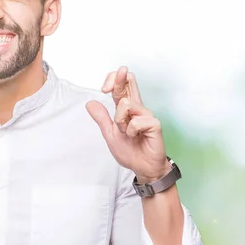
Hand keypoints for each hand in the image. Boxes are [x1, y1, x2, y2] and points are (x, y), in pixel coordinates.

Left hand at [86, 66, 169, 182]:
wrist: (143, 167)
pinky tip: (137, 137)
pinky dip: (131, 131)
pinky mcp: (154, 124)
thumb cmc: (130, 151)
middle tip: (113, 80)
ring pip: (127, 104)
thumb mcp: (110, 134)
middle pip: (130, 82)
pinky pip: (136, 121)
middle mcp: (138, 108)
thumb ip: (102, 118)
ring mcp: (147, 115)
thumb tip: (90, 103)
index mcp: (127, 109)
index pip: (122, 86)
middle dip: (119, 78)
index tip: (104, 88)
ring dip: (120, 120)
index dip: (113, 80)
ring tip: (127, 133)